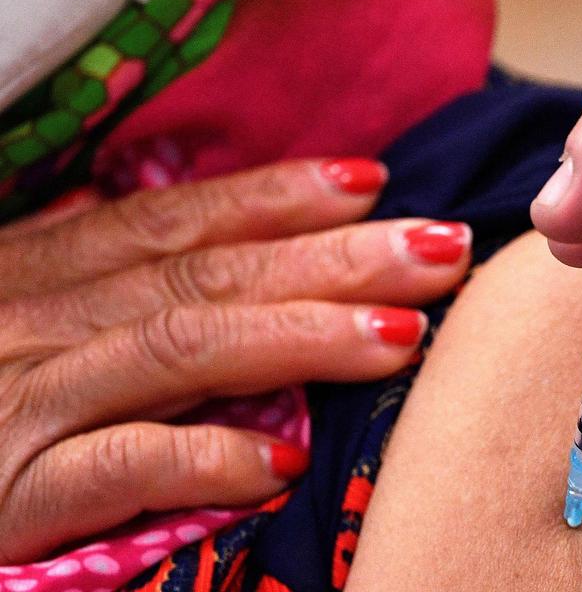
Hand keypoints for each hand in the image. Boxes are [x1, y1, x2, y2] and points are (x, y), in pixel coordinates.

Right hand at [0, 159, 471, 563]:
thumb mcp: (25, 328)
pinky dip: (200, 459)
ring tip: (404, 336)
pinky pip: (113, 470)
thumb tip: (237, 265)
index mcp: (39, 276)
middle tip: (441, 248)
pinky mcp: (3, 495)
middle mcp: (31, 322)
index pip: (174, 221)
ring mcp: (15, 403)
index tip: (375, 183)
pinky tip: (282, 466)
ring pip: (177, 350)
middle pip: (204, 274)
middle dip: (333, 259)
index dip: (277, 197)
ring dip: (300, 340)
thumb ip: (114, 297)